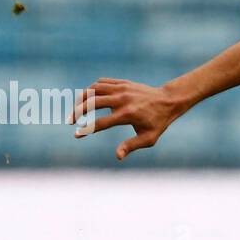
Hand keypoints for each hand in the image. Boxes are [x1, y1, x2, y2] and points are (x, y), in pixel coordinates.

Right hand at [72, 78, 186, 160]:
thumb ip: (131, 146)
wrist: (169, 100)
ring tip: (76, 109)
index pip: (100, 123)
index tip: (77, 135)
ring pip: (94, 89)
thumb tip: (118, 156)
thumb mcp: (148, 138)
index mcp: (127, 115)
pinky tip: (88, 98)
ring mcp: (122, 89)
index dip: (86, 130)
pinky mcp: (122, 83)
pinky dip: (92, 89)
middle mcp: (122, 99)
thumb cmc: (158, 122)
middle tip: (70, 120)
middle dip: (77, 111)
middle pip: (92, 102)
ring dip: (81, 98)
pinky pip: (102, 83)